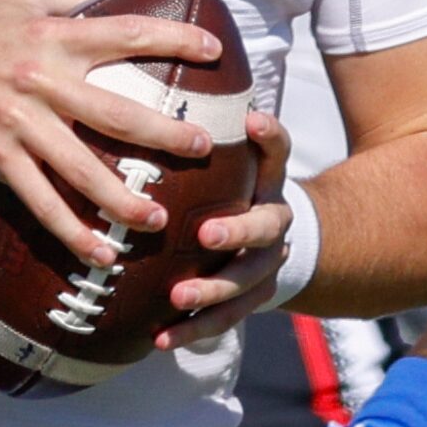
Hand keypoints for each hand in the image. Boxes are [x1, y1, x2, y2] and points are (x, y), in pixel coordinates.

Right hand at [0, 0, 222, 265]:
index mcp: (56, 38)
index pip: (126, 34)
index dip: (173, 42)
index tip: (214, 54)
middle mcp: (42, 80)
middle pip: (116, 112)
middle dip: (164, 134)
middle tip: (203, 149)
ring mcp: (20, 123)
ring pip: (81, 169)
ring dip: (122, 199)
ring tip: (157, 219)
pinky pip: (41, 202)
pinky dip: (72, 231)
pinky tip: (100, 252)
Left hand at [158, 110, 292, 348]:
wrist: (268, 242)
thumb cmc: (229, 190)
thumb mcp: (226, 160)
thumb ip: (202, 135)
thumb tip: (149, 87)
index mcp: (268, 180)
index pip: (276, 151)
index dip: (269, 136)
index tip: (252, 120)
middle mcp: (274, 220)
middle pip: (266, 225)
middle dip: (238, 230)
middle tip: (207, 234)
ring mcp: (265, 264)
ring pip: (246, 280)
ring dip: (213, 290)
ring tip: (179, 296)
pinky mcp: (252, 299)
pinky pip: (225, 319)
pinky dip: (193, 329)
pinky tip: (160, 339)